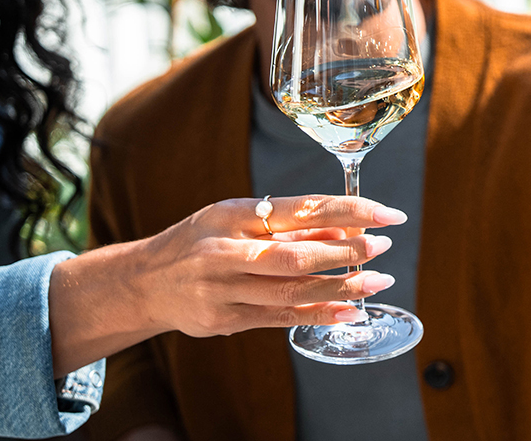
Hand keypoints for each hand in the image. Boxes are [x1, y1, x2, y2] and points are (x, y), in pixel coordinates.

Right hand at [50, 194, 405, 373]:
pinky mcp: (224, 320)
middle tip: (383, 247)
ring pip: (292, 290)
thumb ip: (289, 225)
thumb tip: (348, 227)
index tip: (386, 214)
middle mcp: (225, 251)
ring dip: (341, 287)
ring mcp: (222, 289)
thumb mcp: (237, 220)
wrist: (144, 282)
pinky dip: (318, 314)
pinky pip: (280, 318)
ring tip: (377, 282)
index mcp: (232, 216)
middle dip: (347, 251)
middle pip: (297, 253)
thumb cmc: (201, 243)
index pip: (300, 209)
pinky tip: (349, 310)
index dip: (348, 210)